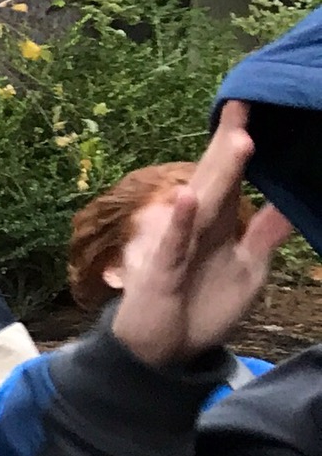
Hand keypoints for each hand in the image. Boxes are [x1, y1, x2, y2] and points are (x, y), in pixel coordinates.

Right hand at [114, 101, 294, 367]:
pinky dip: (180, 222)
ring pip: (202, 204)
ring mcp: (176, 245)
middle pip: (215, 177)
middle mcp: (197, 225)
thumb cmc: (201, 306)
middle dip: (229, 144)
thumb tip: (295, 200)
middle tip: (243, 106)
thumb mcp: (248, 268)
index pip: (230, 175)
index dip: (237, 142)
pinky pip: (172, 244)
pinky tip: (187, 198)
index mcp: (218, 222)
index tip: (249, 105)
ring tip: (238, 140)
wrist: (164, 349)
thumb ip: (266, 233)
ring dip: (218, 172)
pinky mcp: (161, 270)